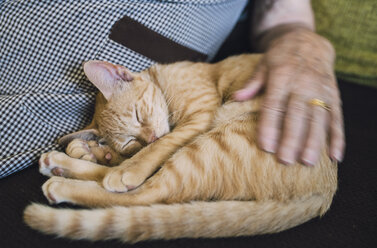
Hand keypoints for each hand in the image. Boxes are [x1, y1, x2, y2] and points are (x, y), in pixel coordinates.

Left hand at [235, 28, 344, 164]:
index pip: (274, 104)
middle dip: (292, 139)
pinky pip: (337, 118)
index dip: (270, 126)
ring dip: (314, 141)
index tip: (265, 147)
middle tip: (285, 161)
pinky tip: (335, 156)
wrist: (309, 42)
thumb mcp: (263, 65)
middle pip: (297, 115)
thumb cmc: (280, 58)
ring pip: (318, 119)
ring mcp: (321, 90)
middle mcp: (303, 84)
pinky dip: (337, 137)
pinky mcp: (334, 96)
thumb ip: (252, 84)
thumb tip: (236, 98)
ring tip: (308, 162)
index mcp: (282, 76)